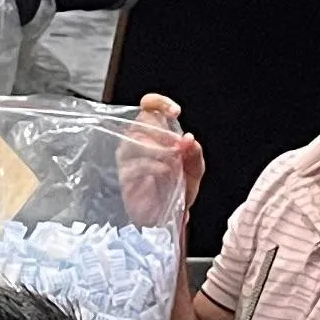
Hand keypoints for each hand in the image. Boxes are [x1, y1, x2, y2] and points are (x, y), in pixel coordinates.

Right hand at [124, 91, 206, 217]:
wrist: (173, 215)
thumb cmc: (180, 187)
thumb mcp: (195, 169)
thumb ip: (194, 153)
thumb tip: (189, 138)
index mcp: (154, 133)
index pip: (148, 106)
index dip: (159, 103)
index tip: (175, 112)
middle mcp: (136, 141)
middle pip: (140, 123)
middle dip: (162, 133)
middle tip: (178, 146)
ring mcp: (127, 159)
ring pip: (134, 143)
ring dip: (157, 150)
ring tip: (173, 161)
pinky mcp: (124, 177)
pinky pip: (134, 166)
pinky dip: (152, 167)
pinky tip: (165, 172)